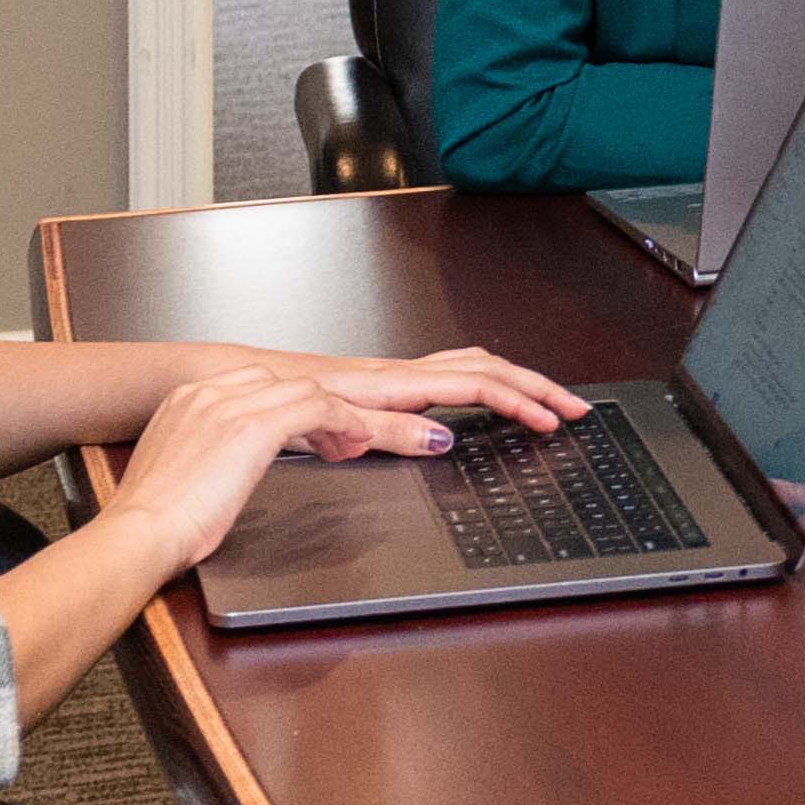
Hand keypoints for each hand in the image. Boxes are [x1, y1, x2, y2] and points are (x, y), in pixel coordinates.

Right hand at [105, 363, 369, 570]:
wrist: (141, 531)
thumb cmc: (153, 520)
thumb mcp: (176, 470)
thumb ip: (203, 452)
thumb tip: (227, 466)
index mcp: (184, 399)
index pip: (253, 382)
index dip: (287, 402)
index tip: (307, 426)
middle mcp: (207, 393)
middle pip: (282, 381)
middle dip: (316, 406)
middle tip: (338, 437)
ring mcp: (230, 406)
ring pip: (305, 390)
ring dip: (336, 415)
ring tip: (351, 443)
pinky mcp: (253, 428)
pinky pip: (314, 408)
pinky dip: (341, 420)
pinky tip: (351, 441)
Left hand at [283, 345, 588, 455]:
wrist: (230, 383)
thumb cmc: (271, 401)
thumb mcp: (328, 425)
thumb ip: (384, 431)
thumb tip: (440, 439)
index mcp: (392, 382)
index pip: (477, 385)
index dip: (521, 402)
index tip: (552, 421)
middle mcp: (396, 373)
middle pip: (486, 367)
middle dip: (535, 386)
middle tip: (573, 408)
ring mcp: (388, 376)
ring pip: (467, 365)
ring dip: (512, 380)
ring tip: (542, 399)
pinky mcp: (376, 385)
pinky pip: (442, 374)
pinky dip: (477, 381)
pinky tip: (480, 398)